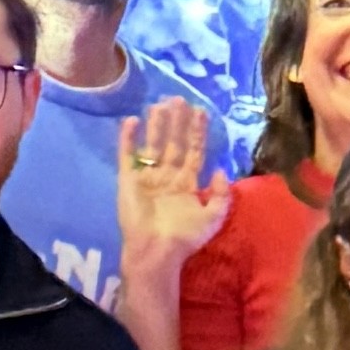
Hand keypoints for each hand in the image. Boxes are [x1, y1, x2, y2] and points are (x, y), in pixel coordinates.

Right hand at [115, 100, 231, 277]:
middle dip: (177, 122)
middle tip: (179, 99)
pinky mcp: (128, 179)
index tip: (202, 112)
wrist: (156, 250)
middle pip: (174, 143)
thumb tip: (221, 169)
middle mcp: (168, 176)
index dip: (198, 133)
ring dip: (157, 124)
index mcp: (187, 184)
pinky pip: (127, 154)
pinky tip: (132, 120)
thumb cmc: (184, 236)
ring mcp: (147, 176)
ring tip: (160, 104)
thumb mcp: (213, 218)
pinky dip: (128, 138)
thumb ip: (222, 195)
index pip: (194, 152)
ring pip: (153, 144)